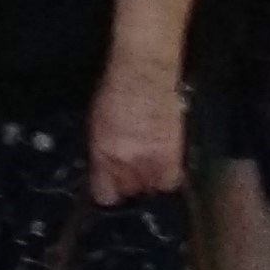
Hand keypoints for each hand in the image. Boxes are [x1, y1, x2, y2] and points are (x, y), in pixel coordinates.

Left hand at [87, 62, 184, 205]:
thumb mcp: (96, 125)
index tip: (109, 190)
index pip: (104, 193)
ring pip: (150, 188)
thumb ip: (101, 153)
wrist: (144, 75)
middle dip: (128, 184)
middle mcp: (126, 161)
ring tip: (146, 168)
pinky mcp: (173, 154)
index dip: (107, 193)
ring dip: (148, 181)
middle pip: (128, 190)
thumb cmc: (114, 93)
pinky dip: (166, 178)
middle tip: (130, 172)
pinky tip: (162, 169)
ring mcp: (151, 159)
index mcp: (103, 153)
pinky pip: (171, 181)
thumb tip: (104, 171)